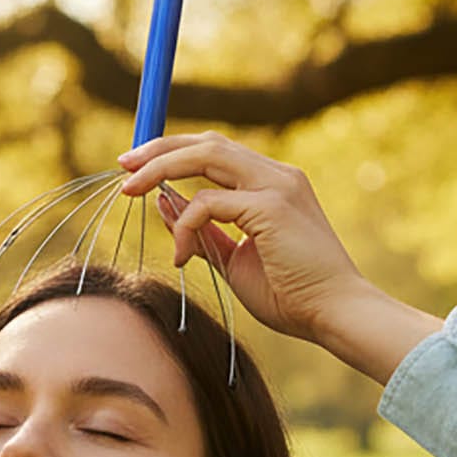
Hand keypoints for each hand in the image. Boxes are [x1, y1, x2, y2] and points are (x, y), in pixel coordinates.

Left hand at [117, 131, 372, 349]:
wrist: (333, 314)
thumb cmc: (290, 295)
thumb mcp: (234, 260)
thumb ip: (203, 232)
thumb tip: (164, 206)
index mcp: (272, 185)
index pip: (216, 152)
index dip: (174, 154)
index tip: (137, 168)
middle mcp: (276, 176)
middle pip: (208, 143)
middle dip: (160, 149)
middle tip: (123, 163)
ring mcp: (276, 186)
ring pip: (206, 156)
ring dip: (161, 169)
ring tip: (130, 190)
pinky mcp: (271, 206)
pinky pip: (208, 202)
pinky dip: (184, 224)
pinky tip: (183, 256)